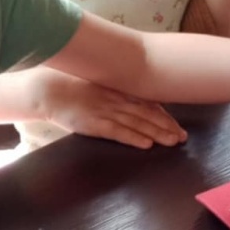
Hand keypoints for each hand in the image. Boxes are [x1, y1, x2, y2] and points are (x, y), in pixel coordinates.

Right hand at [42, 71, 186, 150]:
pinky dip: (134, 137)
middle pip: (147, 113)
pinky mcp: (94, 124)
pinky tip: (147, 144)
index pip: (146, 102)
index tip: (176, 124)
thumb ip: (111, 92)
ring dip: (157, 133)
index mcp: (116, 89)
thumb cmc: (68, 87)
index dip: (163, 114)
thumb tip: (126, 101)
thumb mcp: (94, 85)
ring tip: (173, 142)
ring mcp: (105, 111)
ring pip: (137, 123)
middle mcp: (115, 99)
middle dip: (166, 125)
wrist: (47, 90)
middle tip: (182, 137)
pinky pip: (118, 132)